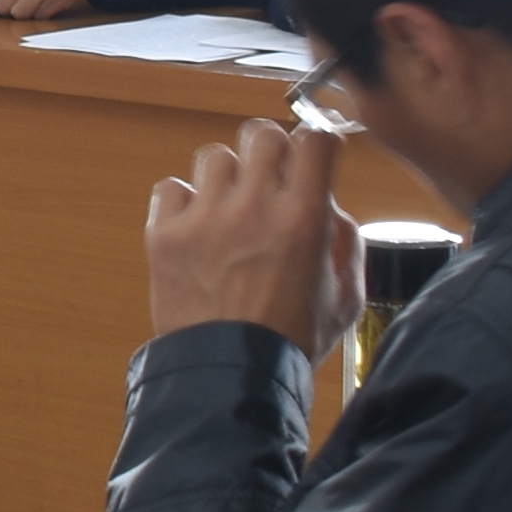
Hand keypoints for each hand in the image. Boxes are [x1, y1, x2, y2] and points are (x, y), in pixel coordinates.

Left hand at [144, 118, 358, 355]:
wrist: (231, 377)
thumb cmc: (290, 341)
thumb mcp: (346, 296)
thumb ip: (346, 240)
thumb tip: (329, 203)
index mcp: (304, 219)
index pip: (314, 139)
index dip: (317, 143)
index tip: (314, 156)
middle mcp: (253, 208)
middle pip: (260, 133)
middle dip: (270, 150)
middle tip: (270, 176)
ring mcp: (205, 218)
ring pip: (214, 156)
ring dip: (227, 177)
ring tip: (231, 210)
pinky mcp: (165, 235)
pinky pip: (171, 187)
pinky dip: (184, 202)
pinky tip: (197, 228)